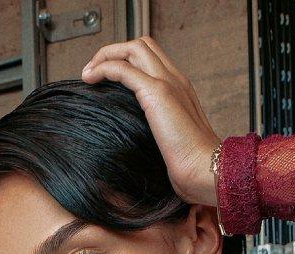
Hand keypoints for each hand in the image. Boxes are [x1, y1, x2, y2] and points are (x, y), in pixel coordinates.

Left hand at [80, 37, 221, 206]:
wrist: (206, 168)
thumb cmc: (191, 164)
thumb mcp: (169, 140)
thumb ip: (155, 132)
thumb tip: (128, 144)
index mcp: (180, 88)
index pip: (152, 58)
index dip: (126, 60)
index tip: (104, 78)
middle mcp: (175, 79)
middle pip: (143, 45)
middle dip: (113, 51)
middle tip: (93, 71)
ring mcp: (168, 82)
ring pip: (134, 47)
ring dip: (106, 55)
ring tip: (89, 73)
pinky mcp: (158, 92)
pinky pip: (123, 68)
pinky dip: (103, 67)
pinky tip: (90, 79)